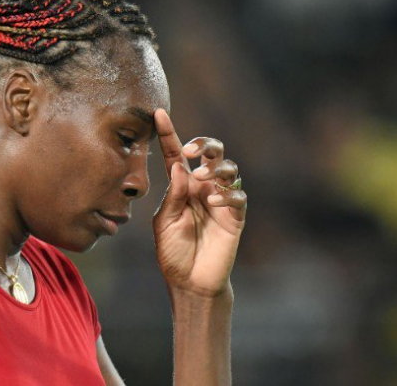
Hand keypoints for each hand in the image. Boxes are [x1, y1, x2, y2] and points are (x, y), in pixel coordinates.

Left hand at [152, 109, 246, 297]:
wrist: (190, 282)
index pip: (175, 155)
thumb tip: (178, 167)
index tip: (157, 114)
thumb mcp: (165, 222)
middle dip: (204, 144)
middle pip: (211, 152)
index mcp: (182, 186)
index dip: (169, 133)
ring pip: (229, 169)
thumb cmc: (173, 252)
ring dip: (216, 168)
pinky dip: (227, 195)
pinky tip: (214, 202)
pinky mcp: (235, 217)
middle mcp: (203, 188)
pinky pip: (238, 197)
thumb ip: (173, 195)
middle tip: (191, 152)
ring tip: (203, 179)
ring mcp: (221, 201)